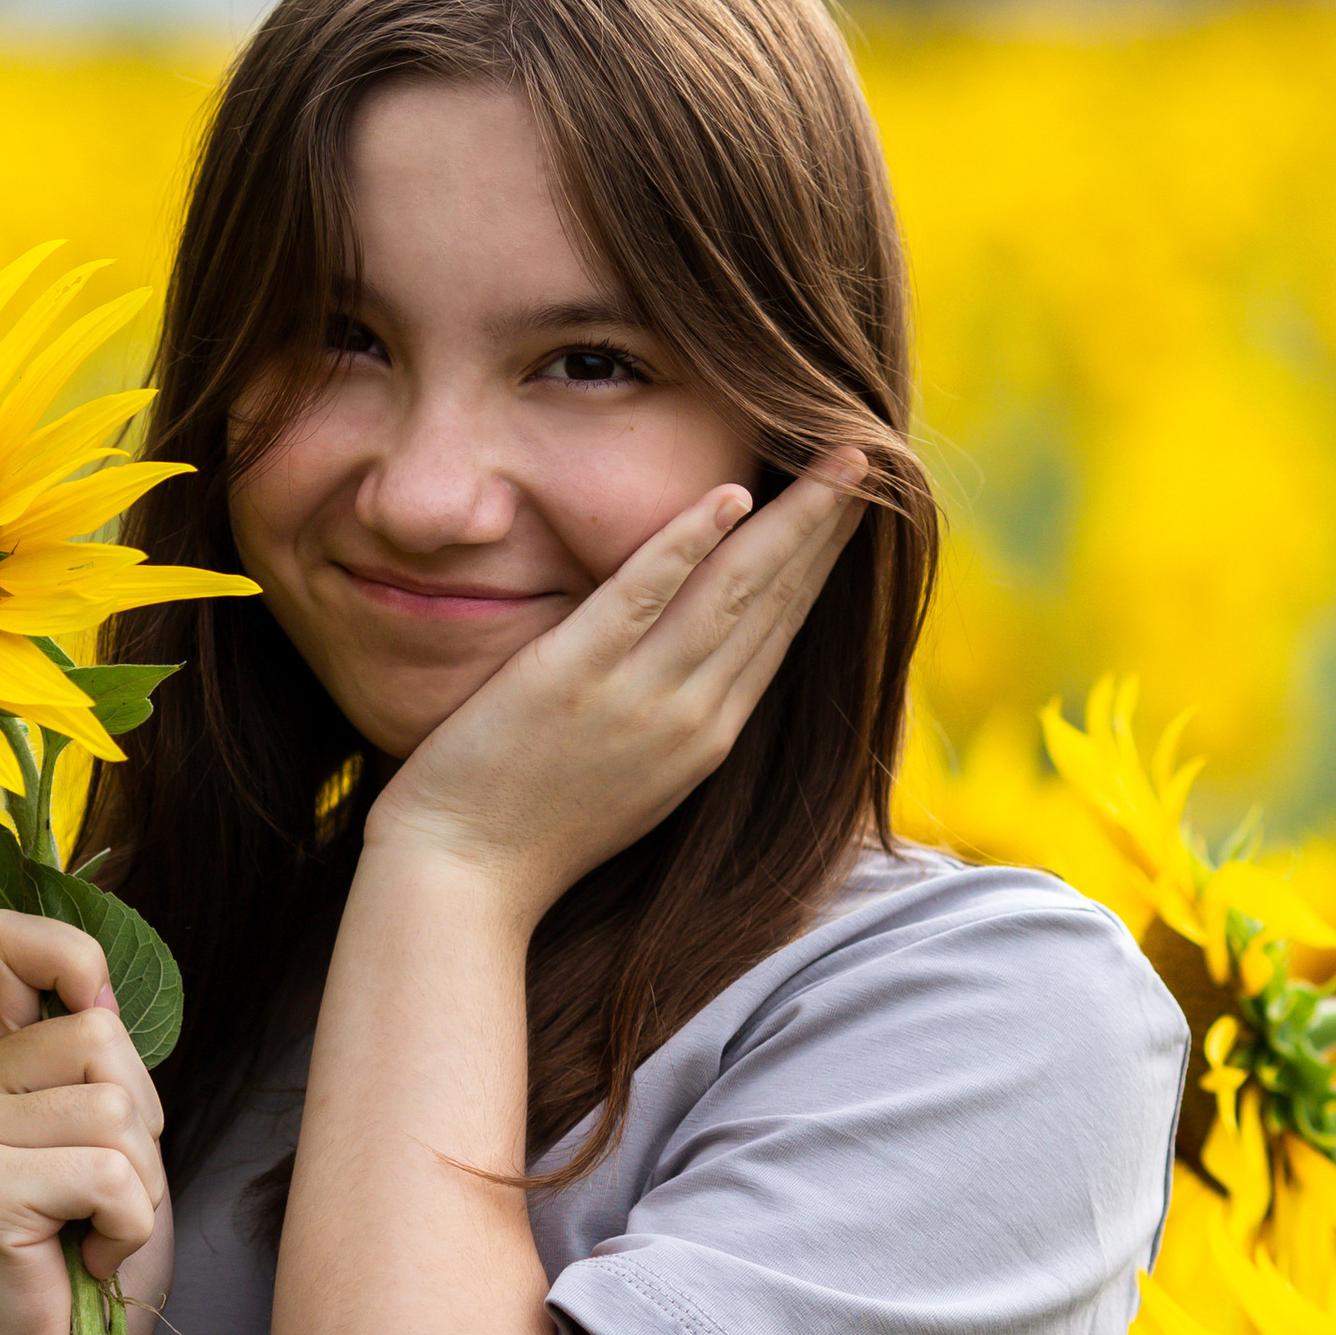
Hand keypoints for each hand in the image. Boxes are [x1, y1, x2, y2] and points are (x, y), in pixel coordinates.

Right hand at [0, 910, 173, 1334]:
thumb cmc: (91, 1264)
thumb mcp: (110, 1138)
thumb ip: (97, 1059)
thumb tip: (97, 976)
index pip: (8, 940)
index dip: (71, 955)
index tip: (97, 1009)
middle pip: (102, 1039)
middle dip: (140, 1126)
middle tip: (99, 1199)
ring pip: (117, 1109)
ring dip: (138, 1187)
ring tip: (91, 1234)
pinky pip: (111, 1174)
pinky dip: (128, 1228)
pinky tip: (85, 1263)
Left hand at [360, 452, 866, 924]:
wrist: (461, 880)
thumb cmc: (527, 828)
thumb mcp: (627, 776)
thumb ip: (665, 716)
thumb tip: (688, 663)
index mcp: (706, 736)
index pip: (780, 628)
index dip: (822, 560)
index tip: (855, 503)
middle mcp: (691, 716)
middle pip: (776, 600)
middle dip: (828, 524)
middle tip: (874, 455)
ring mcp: (635, 698)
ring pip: (733, 590)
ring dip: (791, 519)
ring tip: (838, 457)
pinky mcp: (571, 678)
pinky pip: (640, 598)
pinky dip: (684, 544)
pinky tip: (727, 497)